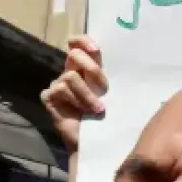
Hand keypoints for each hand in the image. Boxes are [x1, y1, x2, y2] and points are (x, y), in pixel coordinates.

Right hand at [41, 35, 107, 152]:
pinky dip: (76, 101)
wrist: (97, 140)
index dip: (83, 41)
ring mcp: (57, 84)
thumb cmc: (110, 116)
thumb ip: (114, 75)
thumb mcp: (114, 92)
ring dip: (87, 95)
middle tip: (105, 88)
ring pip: (70, 77)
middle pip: (74, 55)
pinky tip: (82, 113)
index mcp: (85, 67)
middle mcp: (70, 72)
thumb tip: (131, 57)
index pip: (77, 43)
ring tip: (98, 109)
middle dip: (93, 71)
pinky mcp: (49, 97)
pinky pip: (60, 90)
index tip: (96, 50)